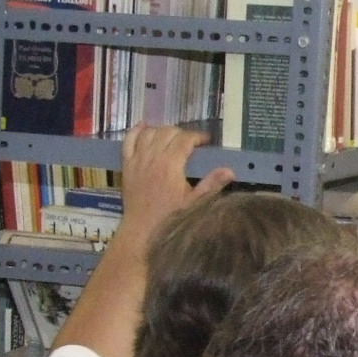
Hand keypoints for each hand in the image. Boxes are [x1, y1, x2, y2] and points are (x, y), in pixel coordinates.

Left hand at [118, 122, 232, 238]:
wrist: (141, 230)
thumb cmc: (170, 218)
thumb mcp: (194, 203)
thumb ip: (211, 184)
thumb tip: (230, 170)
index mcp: (170, 164)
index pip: (185, 139)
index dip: (197, 137)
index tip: (207, 142)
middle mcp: (152, 157)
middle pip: (168, 132)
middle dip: (182, 133)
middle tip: (192, 143)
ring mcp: (137, 159)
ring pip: (150, 133)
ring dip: (162, 130)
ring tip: (173, 137)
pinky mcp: (127, 165)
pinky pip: (128, 140)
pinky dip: (136, 131)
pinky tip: (144, 126)